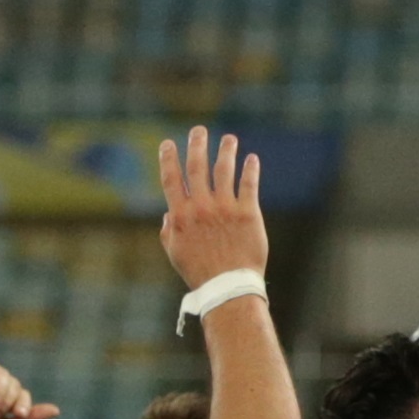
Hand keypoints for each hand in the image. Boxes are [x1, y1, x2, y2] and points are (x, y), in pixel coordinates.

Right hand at [157, 127, 269, 290]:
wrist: (229, 287)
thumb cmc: (200, 272)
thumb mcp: (175, 253)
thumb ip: (168, 231)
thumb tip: (168, 213)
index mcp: (181, 216)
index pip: (171, 180)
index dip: (168, 159)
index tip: (167, 143)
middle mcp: (202, 207)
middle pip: (197, 167)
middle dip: (196, 145)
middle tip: (198, 131)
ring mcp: (225, 208)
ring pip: (224, 170)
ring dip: (225, 151)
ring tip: (229, 139)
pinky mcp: (248, 213)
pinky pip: (248, 184)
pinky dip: (250, 169)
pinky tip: (251, 159)